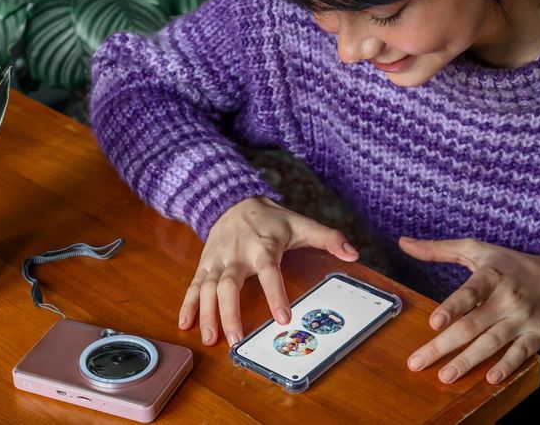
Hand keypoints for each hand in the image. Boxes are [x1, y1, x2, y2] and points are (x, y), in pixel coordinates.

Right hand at [178, 197, 358, 346]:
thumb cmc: (271, 219)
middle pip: (230, 285)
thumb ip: (329, 239)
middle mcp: (237, 255)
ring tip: (211, 338)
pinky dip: (188, 304)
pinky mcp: (205, 264)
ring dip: (207, 313)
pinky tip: (185, 323)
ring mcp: (218, 260)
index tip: (282, 318)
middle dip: (230, 313)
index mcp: (263, 247)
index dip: (275, 295)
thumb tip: (354, 254)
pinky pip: (194, 285)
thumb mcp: (301, 224)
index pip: (269, 273)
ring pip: (209, 288)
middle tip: (236, 339)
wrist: (233, 200)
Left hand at [399, 237, 539, 384]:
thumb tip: (402, 243)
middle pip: (472, 325)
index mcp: (491, 276)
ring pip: (492, 343)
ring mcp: (523, 319)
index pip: (469, 293)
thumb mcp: (474, 249)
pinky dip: (507, 366)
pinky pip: (521, 354)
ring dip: (468, 361)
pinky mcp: (537, 335)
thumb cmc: (505, 263)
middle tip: (419, 362)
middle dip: (444, 346)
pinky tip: (490, 379)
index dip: (452, 308)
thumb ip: (437, 249)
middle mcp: (507, 298)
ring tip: (445, 376)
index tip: (434, 323)